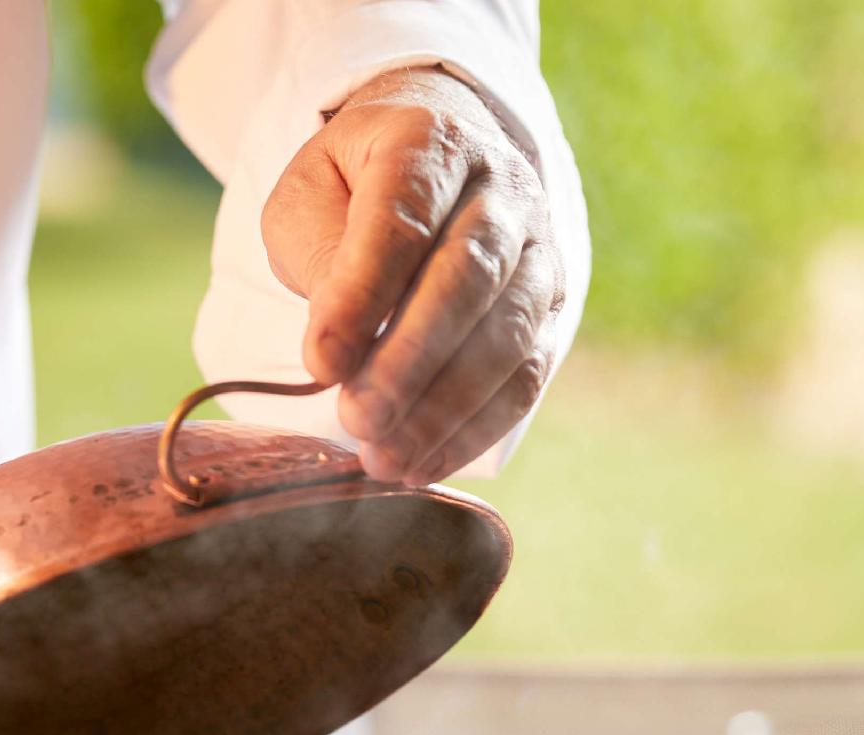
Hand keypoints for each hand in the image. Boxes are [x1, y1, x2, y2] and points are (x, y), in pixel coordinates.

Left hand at [262, 67, 565, 484]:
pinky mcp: (553, 310)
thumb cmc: (357, 187)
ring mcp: (539, 251)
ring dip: (444, 407)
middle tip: (357, 420)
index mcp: (430, 142)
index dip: (363, 295)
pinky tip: (423, 464)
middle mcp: (501, 190)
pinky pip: (525, 377)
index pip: (402, 219)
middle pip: (467, 277)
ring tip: (384, 459)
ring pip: (507, 334)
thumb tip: (340, 348)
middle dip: (409, 360)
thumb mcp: (310, 196)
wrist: (440, 162)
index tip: (319, 362)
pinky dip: (474, 429)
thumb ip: (319, 255)